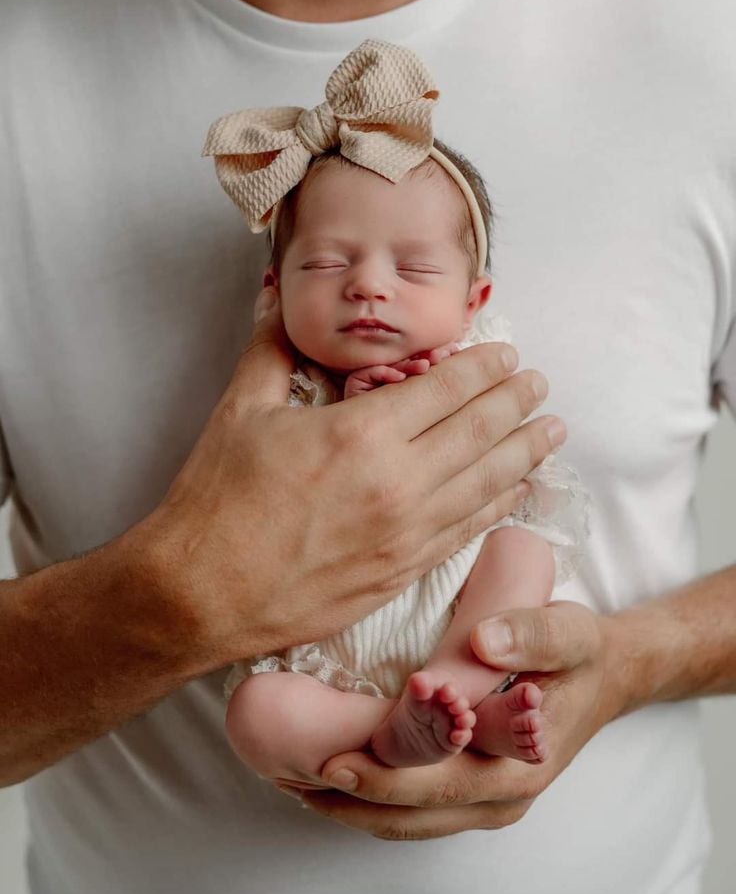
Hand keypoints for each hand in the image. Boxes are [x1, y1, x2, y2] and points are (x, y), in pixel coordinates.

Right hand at [132, 288, 563, 668]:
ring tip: (551, 432)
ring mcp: (406, 533)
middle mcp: (398, 482)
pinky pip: (467, 531)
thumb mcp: (240, 411)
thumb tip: (277, 299)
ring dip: (524, 453)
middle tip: (541, 385)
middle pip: (478, 432)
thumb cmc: (217, 502)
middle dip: (516, 403)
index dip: (483, 369)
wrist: (202, 594)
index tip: (507, 356)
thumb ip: (273, 349)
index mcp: (362, 433)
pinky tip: (516, 490)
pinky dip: (498, 505)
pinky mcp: (402, 572)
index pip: (445, 389)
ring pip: (486, 483)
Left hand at [286, 603, 628, 839]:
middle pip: (409, 815)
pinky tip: (335, 776)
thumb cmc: (582, 653)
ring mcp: (486, 800)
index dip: (382, 778)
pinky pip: (415, 809)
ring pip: (406, 821)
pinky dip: (372, 799)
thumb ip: (533, 635)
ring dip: (351, 806)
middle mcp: (498, 797)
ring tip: (293, 781)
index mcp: (518, 767)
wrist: (608, 675)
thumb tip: (484, 640)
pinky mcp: (474, 791)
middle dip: (347, 801)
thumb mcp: (570, 632)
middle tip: (287, 776)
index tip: (330, 761)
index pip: (436, 784)